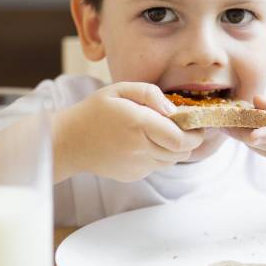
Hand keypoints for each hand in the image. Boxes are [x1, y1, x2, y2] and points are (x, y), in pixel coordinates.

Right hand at [55, 82, 203, 182]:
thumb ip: (150, 94)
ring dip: (174, 148)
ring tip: (161, 133)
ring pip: (172, 161)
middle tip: (184, 127)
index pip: (181, 139)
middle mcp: (140, 149)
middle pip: (182, 152)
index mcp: (138, 125)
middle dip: (189, 140)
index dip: (196, 133)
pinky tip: (142, 143)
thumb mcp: (119, 89)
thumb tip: (173, 110)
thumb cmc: (94, 111)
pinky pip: (156, 166)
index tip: (196, 123)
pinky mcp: (133, 175)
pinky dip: (158, 155)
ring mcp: (137, 166)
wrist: (69, 142)